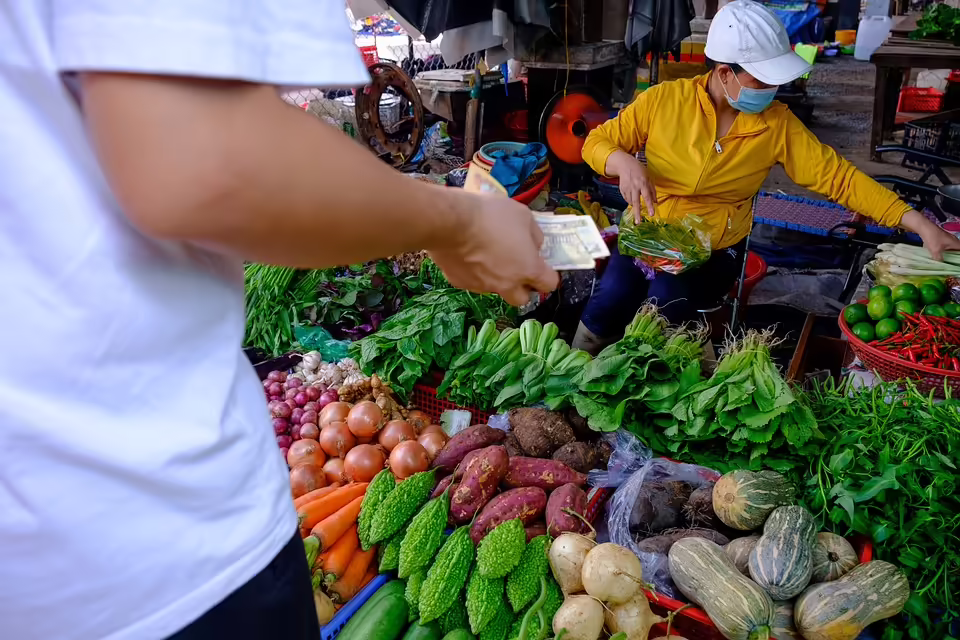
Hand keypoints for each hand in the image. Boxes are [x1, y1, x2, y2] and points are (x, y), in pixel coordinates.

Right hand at [428, 191, 558, 306]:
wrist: (450, 221)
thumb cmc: (492, 215)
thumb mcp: (523, 215)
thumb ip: (534, 235)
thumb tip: (534, 246)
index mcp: (528, 269)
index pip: (549, 284)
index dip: (547, 275)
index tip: (540, 264)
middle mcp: (508, 284)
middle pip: (522, 298)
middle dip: (522, 286)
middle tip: (516, 267)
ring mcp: (483, 286)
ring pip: (495, 289)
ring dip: (497, 278)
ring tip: (486, 255)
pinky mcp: (461, 283)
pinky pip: (473, 281)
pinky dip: (474, 272)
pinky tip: (467, 253)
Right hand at [610, 151, 656, 222]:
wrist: (625, 165)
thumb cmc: (640, 170)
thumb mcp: (649, 178)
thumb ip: (652, 190)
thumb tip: (655, 202)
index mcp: (642, 183)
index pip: (647, 197)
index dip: (649, 206)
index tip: (651, 214)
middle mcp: (634, 187)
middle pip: (636, 202)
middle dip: (637, 213)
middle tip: (638, 223)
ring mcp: (627, 188)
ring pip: (631, 202)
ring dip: (635, 206)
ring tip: (637, 208)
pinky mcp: (621, 190)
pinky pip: (627, 199)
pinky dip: (630, 201)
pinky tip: (632, 198)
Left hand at [901, 210, 959, 260]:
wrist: (924, 227)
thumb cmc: (933, 238)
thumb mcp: (936, 251)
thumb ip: (939, 259)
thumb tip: (940, 265)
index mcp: (955, 243)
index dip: (958, 258)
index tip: (956, 262)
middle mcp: (953, 240)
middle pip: (956, 250)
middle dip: (953, 257)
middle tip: (949, 263)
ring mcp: (947, 239)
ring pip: (950, 248)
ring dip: (947, 254)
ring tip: (943, 261)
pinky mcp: (941, 238)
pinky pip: (944, 246)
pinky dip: (942, 251)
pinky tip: (936, 255)